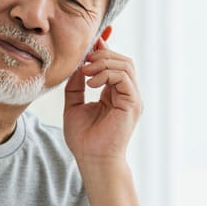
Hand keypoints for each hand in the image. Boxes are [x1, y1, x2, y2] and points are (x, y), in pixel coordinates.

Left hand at [63, 36, 142, 164]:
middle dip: (102, 55)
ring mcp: (132, 99)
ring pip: (125, 65)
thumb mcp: (74, 106)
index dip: (103, 50)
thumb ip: (76, 86)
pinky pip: (124, 77)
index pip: (115, 64)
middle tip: (83, 62)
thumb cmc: (84, 139)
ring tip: (86, 72)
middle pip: (123, 60)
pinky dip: (107, 74)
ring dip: (103, 63)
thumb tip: (78, 66)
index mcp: (115, 94)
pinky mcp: (133, 104)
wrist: (92, 160)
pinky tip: (91, 83)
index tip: (88, 45)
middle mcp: (127, 94)